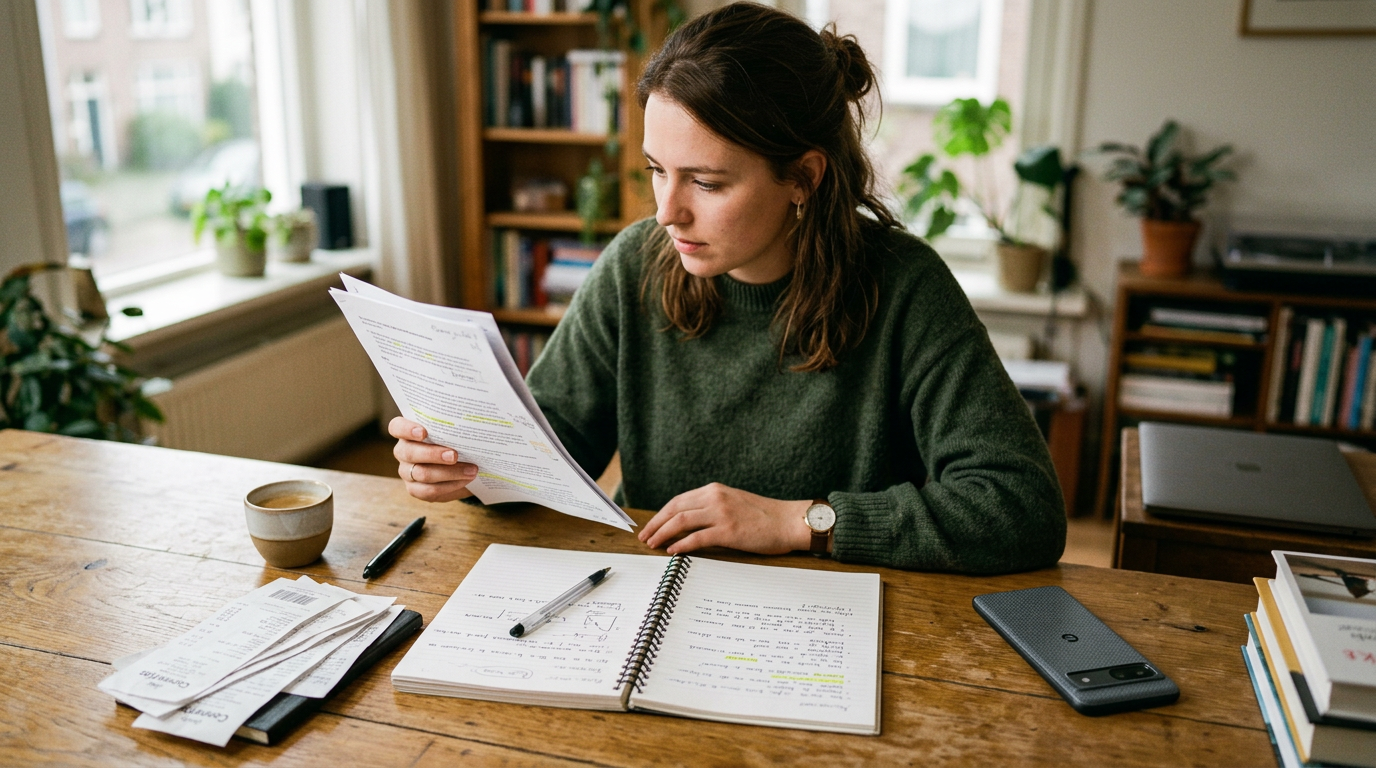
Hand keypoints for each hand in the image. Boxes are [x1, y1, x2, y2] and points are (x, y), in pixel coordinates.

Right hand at [389, 417, 478, 502]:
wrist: (464, 465)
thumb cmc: (456, 442)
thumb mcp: (455, 432)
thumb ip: (455, 427)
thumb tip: (470, 426)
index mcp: (407, 432)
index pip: (397, 427)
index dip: (407, 429)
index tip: (424, 432)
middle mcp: (403, 451)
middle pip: (410, 452)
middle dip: (433, 454)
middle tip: (454, 455)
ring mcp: (407, 471)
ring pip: (421, 473)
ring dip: (448, 472)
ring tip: (470, 470)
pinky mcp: (415, 489)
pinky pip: (429, 490)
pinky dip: (450, 485)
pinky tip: (465, 480)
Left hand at [638, 482, 812, 554]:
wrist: (790, 521)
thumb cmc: (766, 517)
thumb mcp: (735, 503)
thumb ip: (714, 508)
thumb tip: (690, 523)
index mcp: (715, 490)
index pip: (679, 500)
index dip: (661, 514)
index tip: (651, 526)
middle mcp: (715, 498)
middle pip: (675, 508)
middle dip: (656, 523)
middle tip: (644, 537)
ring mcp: (722, 513)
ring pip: (681, 521)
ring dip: (662, 533)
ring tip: (653, 545)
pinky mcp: (729, 530)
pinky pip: (697, 537)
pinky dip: (681, 544)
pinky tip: (673, 551)